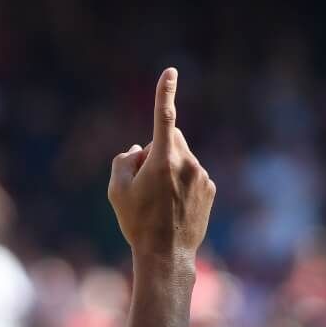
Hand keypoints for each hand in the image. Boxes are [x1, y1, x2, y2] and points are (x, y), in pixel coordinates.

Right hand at [107, 68, 214, 262]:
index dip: (165, 93)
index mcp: (163, 160)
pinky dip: (181, 183)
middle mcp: (187, 162)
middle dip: (157, 151)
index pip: (164, 118)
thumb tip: (137, 149)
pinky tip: (172, 207)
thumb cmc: (137, 223)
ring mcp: (202, 175)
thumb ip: (123, 161)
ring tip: (159, 201)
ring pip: (182, 158)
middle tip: (143, 182)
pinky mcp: (210, 188)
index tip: (170, 72)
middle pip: (170, 140)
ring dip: (169, 169)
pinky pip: (192, 175)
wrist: (167, 255)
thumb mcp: (115, 192)